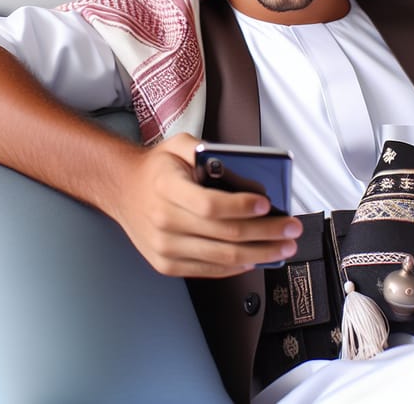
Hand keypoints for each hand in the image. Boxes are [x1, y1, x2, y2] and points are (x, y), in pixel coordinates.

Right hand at [108, 132, 302, 277]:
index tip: (267, 204)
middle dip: (266, 233)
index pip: (210, 205)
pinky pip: (210, 269)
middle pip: (224, 234)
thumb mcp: (177, 144)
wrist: (123, 190)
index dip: (242, 207)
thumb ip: (205, 149)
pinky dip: (238, 266)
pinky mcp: (167, 264)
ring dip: (260, 254)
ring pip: (222, 257)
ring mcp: (164, 247)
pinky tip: (257, 257)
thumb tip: (239, 166)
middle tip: (290, 228)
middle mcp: (163, 220)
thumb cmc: (156, 169)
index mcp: (165, 187)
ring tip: (283, 246)